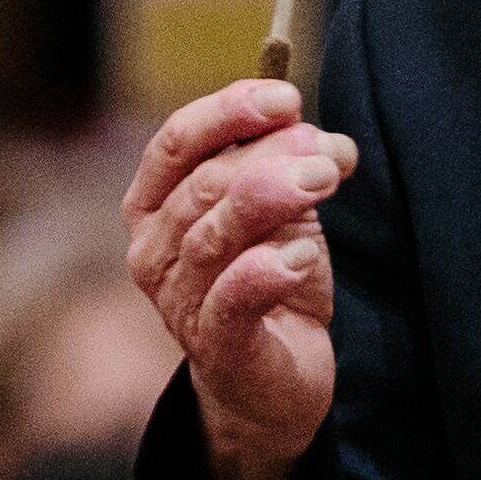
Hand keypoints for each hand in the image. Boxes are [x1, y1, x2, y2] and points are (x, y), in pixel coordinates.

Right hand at [122, 80, 357, 479]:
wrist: (275, 381)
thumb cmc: (271, 285)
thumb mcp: (287, 214)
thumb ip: (297, 168)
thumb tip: (327, 140)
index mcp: (156, 204)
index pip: (175, 143)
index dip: (227, 112)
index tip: (285, 97)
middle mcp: (153, 250)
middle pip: (201, 186)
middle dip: (266, 158)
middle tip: (323, 151)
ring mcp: (177, 301)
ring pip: (213, 236)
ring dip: (272, 199)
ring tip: (324, 180)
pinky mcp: (215, 345)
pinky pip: (231, 298)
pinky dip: (266, 270)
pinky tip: (303, 254)